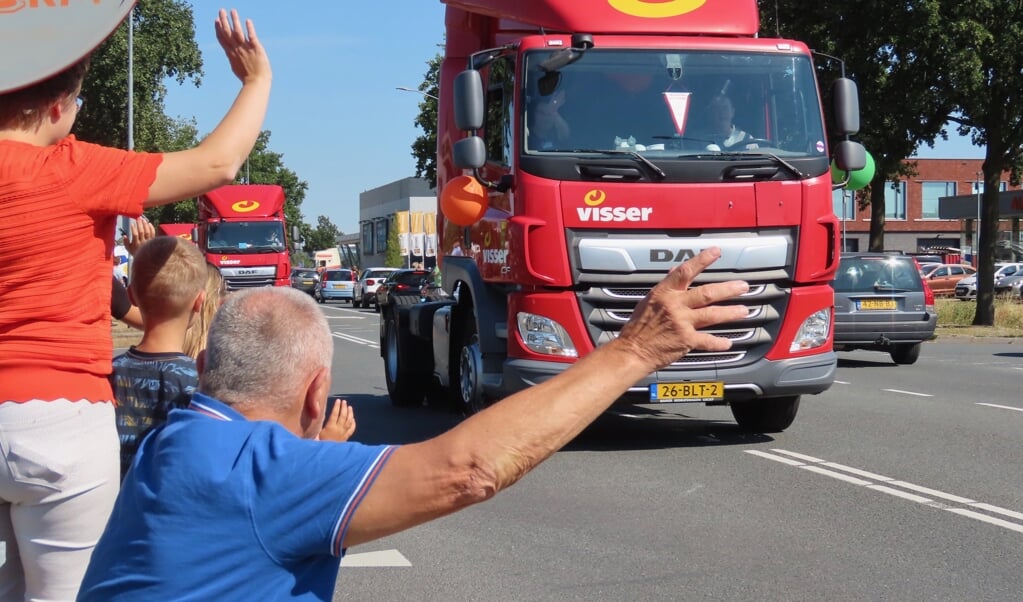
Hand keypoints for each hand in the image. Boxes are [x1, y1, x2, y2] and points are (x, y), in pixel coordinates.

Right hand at [125, 217, 155, 255]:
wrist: (145, 258)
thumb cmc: (135, 252)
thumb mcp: (128, 249)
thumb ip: (125, 242)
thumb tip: (124, 235)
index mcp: (136, 244)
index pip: (135, 235)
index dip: (133, 229)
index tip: (132, 223)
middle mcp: (143, 242)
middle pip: (142, 232)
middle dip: (139, 224)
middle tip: (138, 218)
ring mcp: (149, 241)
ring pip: (148, 232)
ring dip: (145, 225)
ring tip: (143, 219)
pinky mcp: (153, 240)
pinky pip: (153, 233)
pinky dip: (151, 228)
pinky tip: (149, 223)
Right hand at [215, 9, 271, 84]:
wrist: (257, 83)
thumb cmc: (248, 79)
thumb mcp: (237, 68)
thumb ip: (233, 59)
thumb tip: (230, 55)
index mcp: (231, 54)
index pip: (223, 39)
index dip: (219, 29)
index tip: (216, 20)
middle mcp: (237, 49)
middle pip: (228, 33)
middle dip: (224, 21)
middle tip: (221, 10)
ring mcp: (246, 48)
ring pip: (238, 32)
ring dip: (234, 20)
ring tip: (232, 10)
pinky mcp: (256, 48)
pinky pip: (251, 36)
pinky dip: (249, 28)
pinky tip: (247, 21)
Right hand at [319, 399, 355, 441]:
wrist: (328, 455)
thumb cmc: (320, 444)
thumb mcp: (316, 434)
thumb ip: (317, 426)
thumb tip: (315, 416)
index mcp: (330, 427)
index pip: (335, 414)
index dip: (337, 407)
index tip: (338, 400)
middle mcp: (339, 429)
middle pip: (343, 416)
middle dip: (344, 408)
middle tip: (344, 402)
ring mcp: (344, 433)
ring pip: (349, 421)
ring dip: (350, 413)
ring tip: (349, 407)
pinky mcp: (346, 437)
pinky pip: (352, 429)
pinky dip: (353, 423)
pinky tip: (353, 419)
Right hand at [617, 248, 749, 368]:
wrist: (632, 351)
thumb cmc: (638, 328)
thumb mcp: (649, 300)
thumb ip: (666, 286)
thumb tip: (675, 270)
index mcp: (664, 293)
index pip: (685, 271)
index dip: (702, 260)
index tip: (716, 252)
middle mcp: (675, 306)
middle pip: (707, 293)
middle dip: (728, 289)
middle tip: (743, 286)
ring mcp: (681, 323)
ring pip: (712, 314)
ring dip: (730, 312)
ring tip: (744, 310)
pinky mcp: (685, 341)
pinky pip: (707, 341)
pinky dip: (719, 343)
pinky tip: (728, 342)